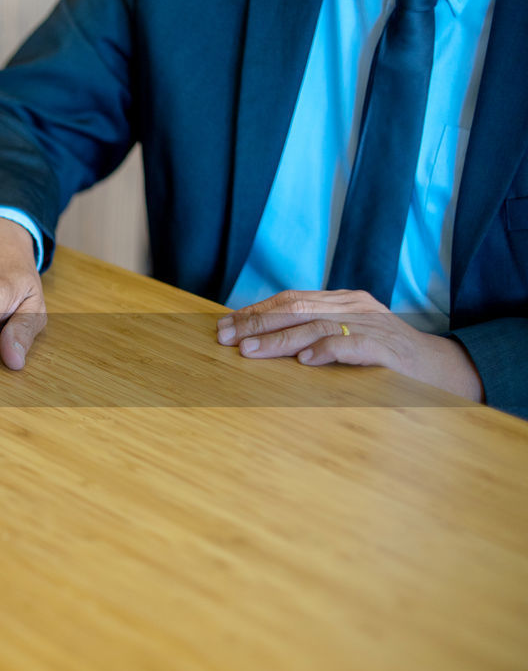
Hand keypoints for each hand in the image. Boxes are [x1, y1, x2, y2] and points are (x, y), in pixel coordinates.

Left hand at [217, 289, 483, 401]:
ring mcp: (372, 326)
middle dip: (256, 323)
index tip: (224, 325)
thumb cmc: (386, 359)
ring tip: (250, 351)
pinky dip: (327, 350)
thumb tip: (259, 343)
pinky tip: (305, 360)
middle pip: (295, 309)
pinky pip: (353, 345)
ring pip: (316, 326)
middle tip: (224, 337)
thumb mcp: (347, 339)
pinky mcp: (388, 349)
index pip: (290, 300)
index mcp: (342, 301)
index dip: (255, 311)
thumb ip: (313, 336)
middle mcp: (354, 308)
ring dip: (279, 340)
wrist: (445, 370)